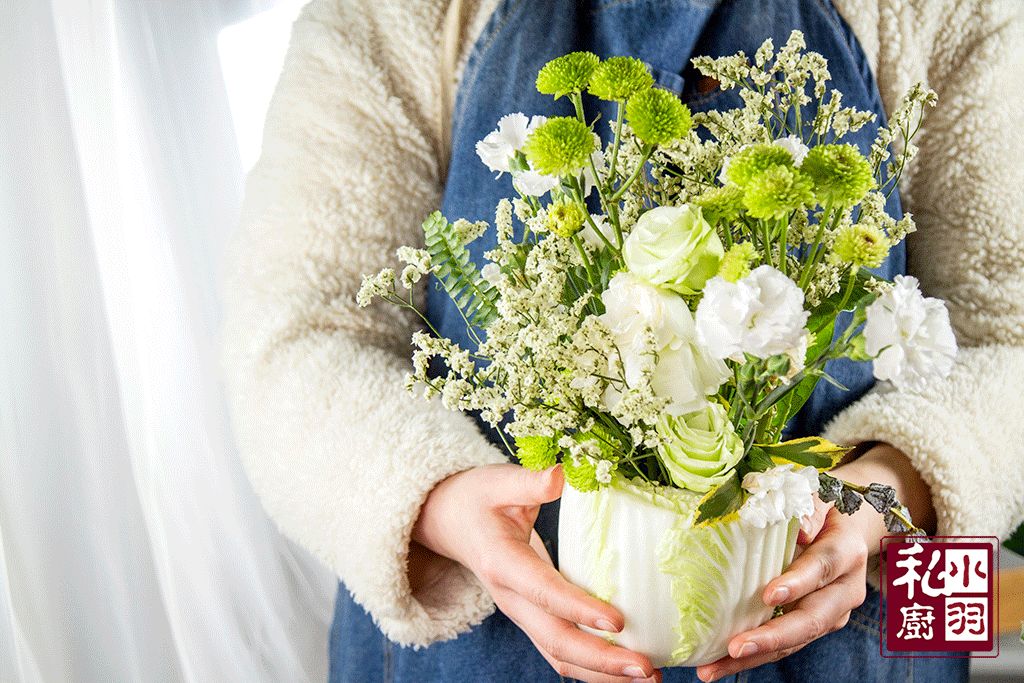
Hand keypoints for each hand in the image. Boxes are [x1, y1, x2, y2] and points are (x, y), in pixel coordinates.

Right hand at [411, 464, 660, 682]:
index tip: (617, 620)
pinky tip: (627, 671)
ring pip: (560, 656)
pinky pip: (562, 652)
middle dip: (602, 659)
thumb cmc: (478, 498)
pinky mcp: (533, 618)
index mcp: (503, 563)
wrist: (449, 521)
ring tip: (648, 678)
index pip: (544, 592)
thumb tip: (560, 474)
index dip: (579, 608)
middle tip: (646, 669)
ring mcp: (522, 614)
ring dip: (603, 673)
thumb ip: (529, 482)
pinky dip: (594, 667)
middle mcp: (511, 599)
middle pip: (556, 640)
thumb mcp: (499, 482)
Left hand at [695, 443, 935, 681]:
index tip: (768, 596)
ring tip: (713, 669)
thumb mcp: (815, 496)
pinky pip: (784, 646)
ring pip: (795, 641)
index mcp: (846, 552)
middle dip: (773, 636)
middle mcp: (845, 590)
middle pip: (812, 619)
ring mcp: (831, 613)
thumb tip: (797, 530)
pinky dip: (753, 657)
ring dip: (755, 657)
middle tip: (736, 647)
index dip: (798, 583)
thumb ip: (806, 508)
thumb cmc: (820, 506)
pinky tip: (716, 665)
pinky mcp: (813, 627)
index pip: (822, 568)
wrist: (846, 527)